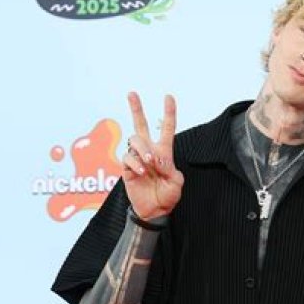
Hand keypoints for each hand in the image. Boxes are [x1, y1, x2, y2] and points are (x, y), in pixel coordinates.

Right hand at [122, 92, 183, 219]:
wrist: (154, 210)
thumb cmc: (168, 196)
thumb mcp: (176, 182)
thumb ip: (169, 168)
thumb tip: (155, 157)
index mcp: (165, 152)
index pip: (166, 128)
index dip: (168, 112)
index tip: (168, 97)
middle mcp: (149, 151)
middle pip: (141, 125)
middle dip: (136, 108)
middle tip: (132, 93)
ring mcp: (137, 158)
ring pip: (134, 140)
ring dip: (142, 148)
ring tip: (149, 162)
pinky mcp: (126, 168)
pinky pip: (126, 157)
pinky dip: (134, 163)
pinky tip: (141, 172)